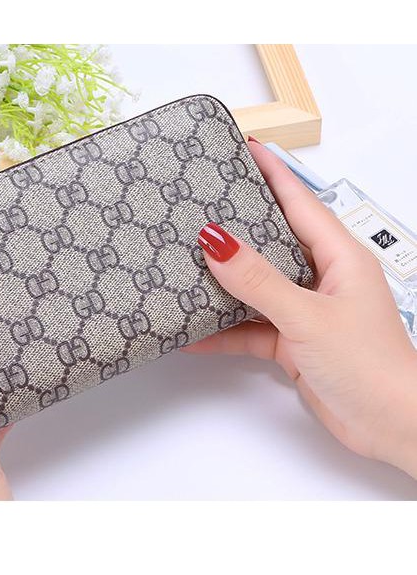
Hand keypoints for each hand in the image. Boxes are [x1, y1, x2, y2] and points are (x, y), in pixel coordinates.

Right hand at [185, 138, 416, 478]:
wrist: (391, 427)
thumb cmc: (371, 366)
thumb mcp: (308, 317)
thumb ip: (260, 281)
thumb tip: (216, 241)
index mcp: (339, 258)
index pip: (299, 202)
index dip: (272, 172)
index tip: (245, 147)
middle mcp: (321, 278)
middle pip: (271, 240)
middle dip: (237, 224)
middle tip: (199, 203)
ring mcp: (305, 311)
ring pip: (255, 286)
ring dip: (223, 282)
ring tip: (184, 265)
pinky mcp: (293, 341)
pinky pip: (249, 328)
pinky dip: (223, 331)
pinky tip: (193, 333)